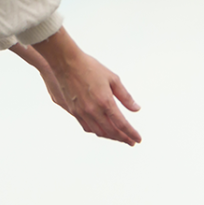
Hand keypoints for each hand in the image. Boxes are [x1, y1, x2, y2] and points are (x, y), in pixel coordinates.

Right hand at [31, 28, 140, 145]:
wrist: (66, 63)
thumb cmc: (89, 67)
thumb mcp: (113, 79)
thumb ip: (125, 97)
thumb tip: (136, 108)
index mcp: (105, 102)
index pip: (122, 124)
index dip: (131, 133)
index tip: (137, 139)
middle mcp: (93, 110)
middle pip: (111, 131)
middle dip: (123, 138)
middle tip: (131, 141)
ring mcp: (82, 112)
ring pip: (99, 132)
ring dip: (111, 137)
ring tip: (119, 137)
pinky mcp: (74, 111)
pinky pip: (87, 127)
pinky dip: (97, 132)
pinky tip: (103, 131)